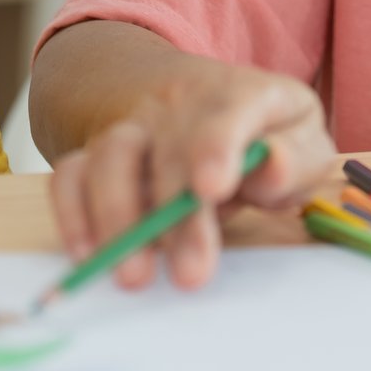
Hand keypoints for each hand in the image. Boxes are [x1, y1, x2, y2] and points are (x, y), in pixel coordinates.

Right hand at [47, 57, 331, 291]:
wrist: (194, 96)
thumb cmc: (261, 132)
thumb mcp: (299, 136)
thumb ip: (295, 157)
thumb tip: (272, 168)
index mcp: (242, 94)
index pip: (228, 111)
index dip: (217, 147)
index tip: (212, 188)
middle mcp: (179, 104)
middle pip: (169, 150)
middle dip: (177, 216)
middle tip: (190, 274)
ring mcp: (133, 126)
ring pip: (112, 156)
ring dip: (119, 216)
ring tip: (135, 275)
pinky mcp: (97, 154)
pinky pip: (71, 174)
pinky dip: (73, 213)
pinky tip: (88, 255)